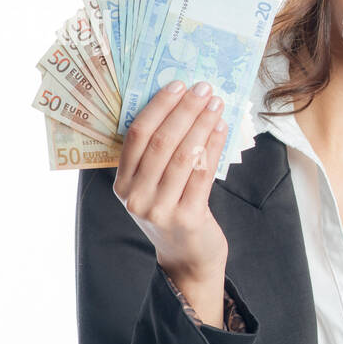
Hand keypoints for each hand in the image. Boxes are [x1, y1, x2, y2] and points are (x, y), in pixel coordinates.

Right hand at [112, 80, 229, 285]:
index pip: (137, 135)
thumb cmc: (172, 213)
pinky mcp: (186, 217)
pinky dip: (213, 146)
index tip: (178, 85)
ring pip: (184, 155)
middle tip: (203, 88)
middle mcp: (135, 196)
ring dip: (202, 124)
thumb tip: (181, 105)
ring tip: (216, 104)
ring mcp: (159, 209)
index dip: (158, 107)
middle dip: (184, 110)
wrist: (187, 258)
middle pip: (161, 142)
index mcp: (121, 183)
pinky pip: (202, 173)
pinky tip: (221, 129)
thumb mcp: (152, 187)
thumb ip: (156, 156)